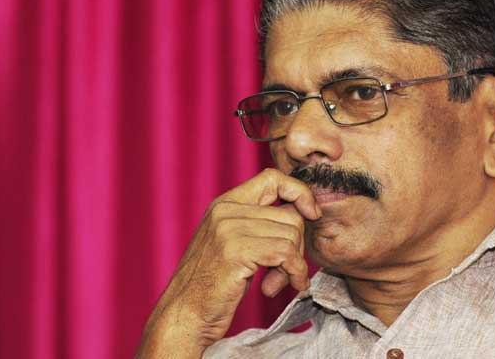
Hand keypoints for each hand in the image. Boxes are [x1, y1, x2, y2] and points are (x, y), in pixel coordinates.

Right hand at [136, 168, 321, 357]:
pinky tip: (287, 286)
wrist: (183, 316)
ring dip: (294, 264)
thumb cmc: (211, 286)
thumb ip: (259, 225)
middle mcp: (226, 210)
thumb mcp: (232, 244)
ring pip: (291, 235)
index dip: (299, 192)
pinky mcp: (236, 251)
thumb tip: (304, 213)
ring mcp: (229, 229)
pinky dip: (295, 272)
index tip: (311, 214)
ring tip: (278, 281)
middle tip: (287, 270)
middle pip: (290, 214)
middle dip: (297, 245)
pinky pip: (286, 253)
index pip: (273, 177)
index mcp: (225, 203)